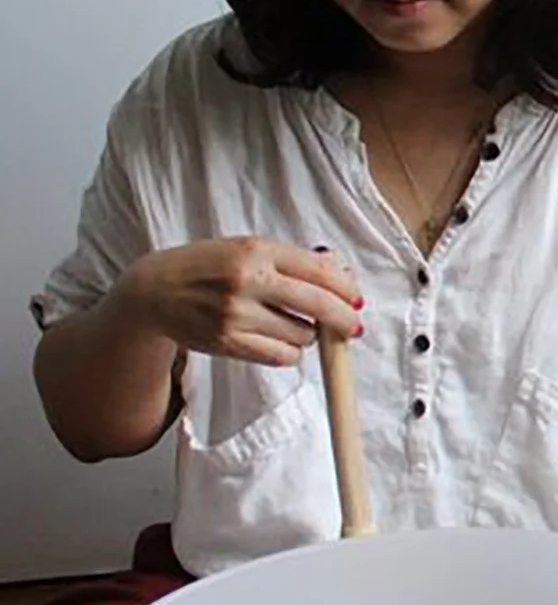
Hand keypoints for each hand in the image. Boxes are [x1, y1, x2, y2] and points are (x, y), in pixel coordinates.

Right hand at [114, 238, 363, 366]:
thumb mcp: (246, 248)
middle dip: (345, 318)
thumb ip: (291, 261)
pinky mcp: (228, 343)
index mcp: (256, 250)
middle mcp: (247, 280)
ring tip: (294, 324)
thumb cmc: (208, 267)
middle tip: (352, 325)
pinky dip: (290, 351)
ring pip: (304, 335)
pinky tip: (280, 339)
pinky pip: (283, 356)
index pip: (321, 271)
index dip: (347, 288)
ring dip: (309, 334)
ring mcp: (236, 314)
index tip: (356, 298)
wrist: (154, 291)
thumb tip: (342, 276)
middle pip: (320, 305)